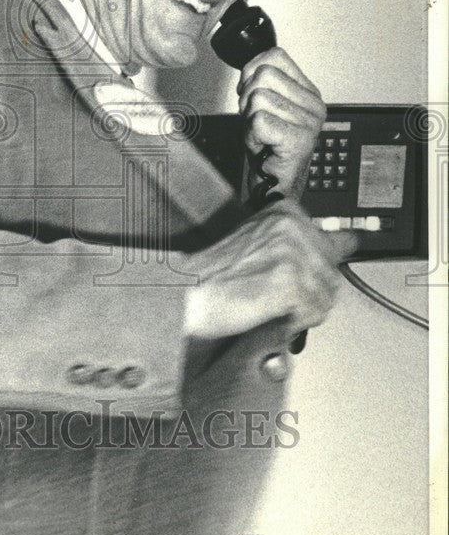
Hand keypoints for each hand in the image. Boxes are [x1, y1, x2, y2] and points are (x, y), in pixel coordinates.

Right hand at [183, 199, 357, 339]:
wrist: (185, 292)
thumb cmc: (214, 274)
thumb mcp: (260, 243)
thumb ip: (299, 244)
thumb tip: (349, 244)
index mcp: (287, 213)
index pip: (337, 241)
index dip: (325, 266)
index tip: (324, 274)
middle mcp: (293, 227)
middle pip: (333, 275)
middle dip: (310, 294)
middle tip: (276, 298)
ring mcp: (293, 254)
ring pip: (326, 296)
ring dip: (302, 310)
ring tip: (268, 304)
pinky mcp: (290, 283)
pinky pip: (313, 313)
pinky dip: (294, 322)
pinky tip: (268, 312)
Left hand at [237, 47, 325, 198]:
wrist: (272, 184)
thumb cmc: (267, 147)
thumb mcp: (263, 105)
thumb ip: (261, 81)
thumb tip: (251, 65)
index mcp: (309, 93)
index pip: (275, 56)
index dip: (252, 73)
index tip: (253, 97)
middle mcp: (315, 105)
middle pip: (263, 74)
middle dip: (248, 97)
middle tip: (257, 121)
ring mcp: (311, 123)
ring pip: (258, 97)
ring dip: (249, 118)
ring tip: (262, 135)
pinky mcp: (300, 140)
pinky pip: (259, 120)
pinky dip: (252, 134)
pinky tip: (264, 145)